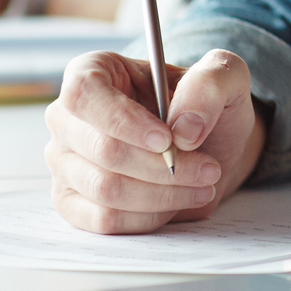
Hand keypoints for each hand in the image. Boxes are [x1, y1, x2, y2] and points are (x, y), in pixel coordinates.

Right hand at [45, 48, 266, 233]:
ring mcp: (64, 162)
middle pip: (102, 148)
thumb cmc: (205, 106)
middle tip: (208, 168)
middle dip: (163, 165)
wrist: (208, 147)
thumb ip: (210, 84)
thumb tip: (184, 127)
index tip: (167, 140)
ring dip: (162, 193)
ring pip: (105, 188)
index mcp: (93, 71)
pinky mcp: (72, 202)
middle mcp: (68, 118)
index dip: (123, 119)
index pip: (84, 93)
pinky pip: (103, 219)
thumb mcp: (225, 76)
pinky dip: (147, 216)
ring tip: (203, 185)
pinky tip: (176, 203)